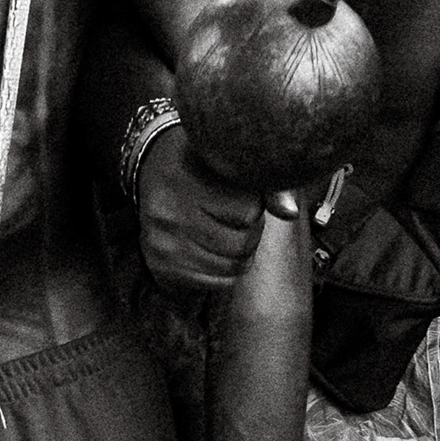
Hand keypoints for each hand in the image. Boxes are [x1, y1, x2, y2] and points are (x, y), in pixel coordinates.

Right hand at [135, 124, 290, 293]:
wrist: (150, 167)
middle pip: (241, 243)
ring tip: (225, 230)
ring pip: (232, 267)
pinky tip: (212, 247)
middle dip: (250, 231)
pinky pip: (217, 283)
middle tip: (236, 216)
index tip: (240, 194)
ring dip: (240, 252)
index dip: (254, 204)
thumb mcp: (227, 158)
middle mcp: (167, 212)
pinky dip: (225, 269)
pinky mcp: (161, 267)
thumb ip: (264, 183)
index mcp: (184, 178)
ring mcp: (162, 243)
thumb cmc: (200, 161)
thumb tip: (290, 212)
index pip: (247, 212)